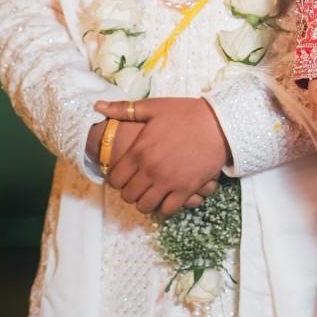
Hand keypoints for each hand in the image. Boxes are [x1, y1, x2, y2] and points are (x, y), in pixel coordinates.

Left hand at [95, 97, 231, 217]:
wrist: (219, 124)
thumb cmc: (186, 113)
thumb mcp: (154, 107)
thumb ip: (125, 109)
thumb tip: (98, 106)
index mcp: (140, 150)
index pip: (115, 179)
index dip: (115, 179)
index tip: (122, 175)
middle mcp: (150, 170)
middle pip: (128, 196)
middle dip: (129, 191)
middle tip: (136, 184)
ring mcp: (168, 182)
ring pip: (145, 206)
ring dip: (144, 201)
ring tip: (149, 192)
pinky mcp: (185, 190)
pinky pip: (166, 210)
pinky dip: (163, 207)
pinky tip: (165, 197)